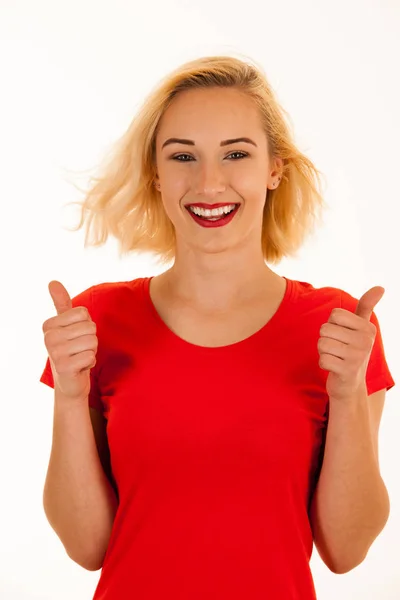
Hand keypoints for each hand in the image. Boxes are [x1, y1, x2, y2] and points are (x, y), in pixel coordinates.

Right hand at [42, 281, 97, 400]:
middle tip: (79, 349)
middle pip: (90, 327)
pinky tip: (80, 367)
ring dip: (91, 351)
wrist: (70, 381)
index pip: (83, 313)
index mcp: (49, 325)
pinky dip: (90, 362)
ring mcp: (55, 353)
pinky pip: (91, 356)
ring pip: (92, 341)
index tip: (75, 336)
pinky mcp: (64, 368)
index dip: (86, 325)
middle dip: (91, 339)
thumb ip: (61, 303)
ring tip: (79, 357)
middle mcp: (48, 338)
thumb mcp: (66, 324)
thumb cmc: (71, 348)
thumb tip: (52, 281)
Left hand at [318, 286, 384, 401]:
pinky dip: (323, 364)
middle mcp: (366, 341)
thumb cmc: (352, 351)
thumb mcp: (361, 328)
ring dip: (323, 351)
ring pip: (322, 343)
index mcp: (368, 328)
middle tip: (337, 349)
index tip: (342, 336)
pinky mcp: (347, 371)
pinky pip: (322, 359)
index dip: (333, 325)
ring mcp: (357, 357)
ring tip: (336, 357)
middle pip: (325, 329)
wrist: (351, 385)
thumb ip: (366, 307)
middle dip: (326, 339)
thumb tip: (380, 287)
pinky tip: (334, 368)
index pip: (335, 314)